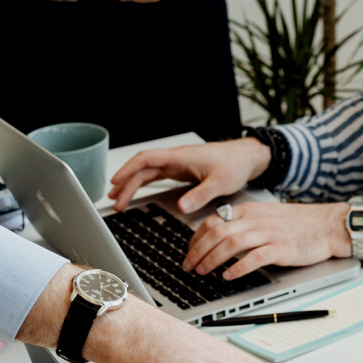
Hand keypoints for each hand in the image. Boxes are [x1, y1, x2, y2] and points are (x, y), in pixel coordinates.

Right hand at [109, 139, 269, 212]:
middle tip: (115, 201)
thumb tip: (181, 206)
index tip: (116, 182)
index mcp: (181, 156)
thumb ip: (201, 194)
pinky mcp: (182, 171)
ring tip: (118, 200)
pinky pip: (157, 177)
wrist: (247, 158)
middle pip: (143, 168)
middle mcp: (176, 159)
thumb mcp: (220, 182)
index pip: (147, 159)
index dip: (129, 170)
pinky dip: (144, 185)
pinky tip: (136, 192)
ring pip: (148, 173)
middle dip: (126, 183)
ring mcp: (178, 164)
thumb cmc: (235, 164)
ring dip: (132, 185)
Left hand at [183, 201, 350, 278]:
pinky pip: (255, 257)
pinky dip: (238, 267)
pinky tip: (229, 276)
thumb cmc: (298, 224)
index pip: (213, 221)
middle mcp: (256, 220)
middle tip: (189, 266)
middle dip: (198, 251)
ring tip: (202, 272)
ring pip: (231, 243)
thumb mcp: (266, 216)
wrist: (327, 225)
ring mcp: (268, 233)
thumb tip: (220, 237)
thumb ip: (244, 223)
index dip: (196, 238)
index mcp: (249, 211)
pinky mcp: (281, 248)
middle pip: (217, 232)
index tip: (189, 252)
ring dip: (212, 259)